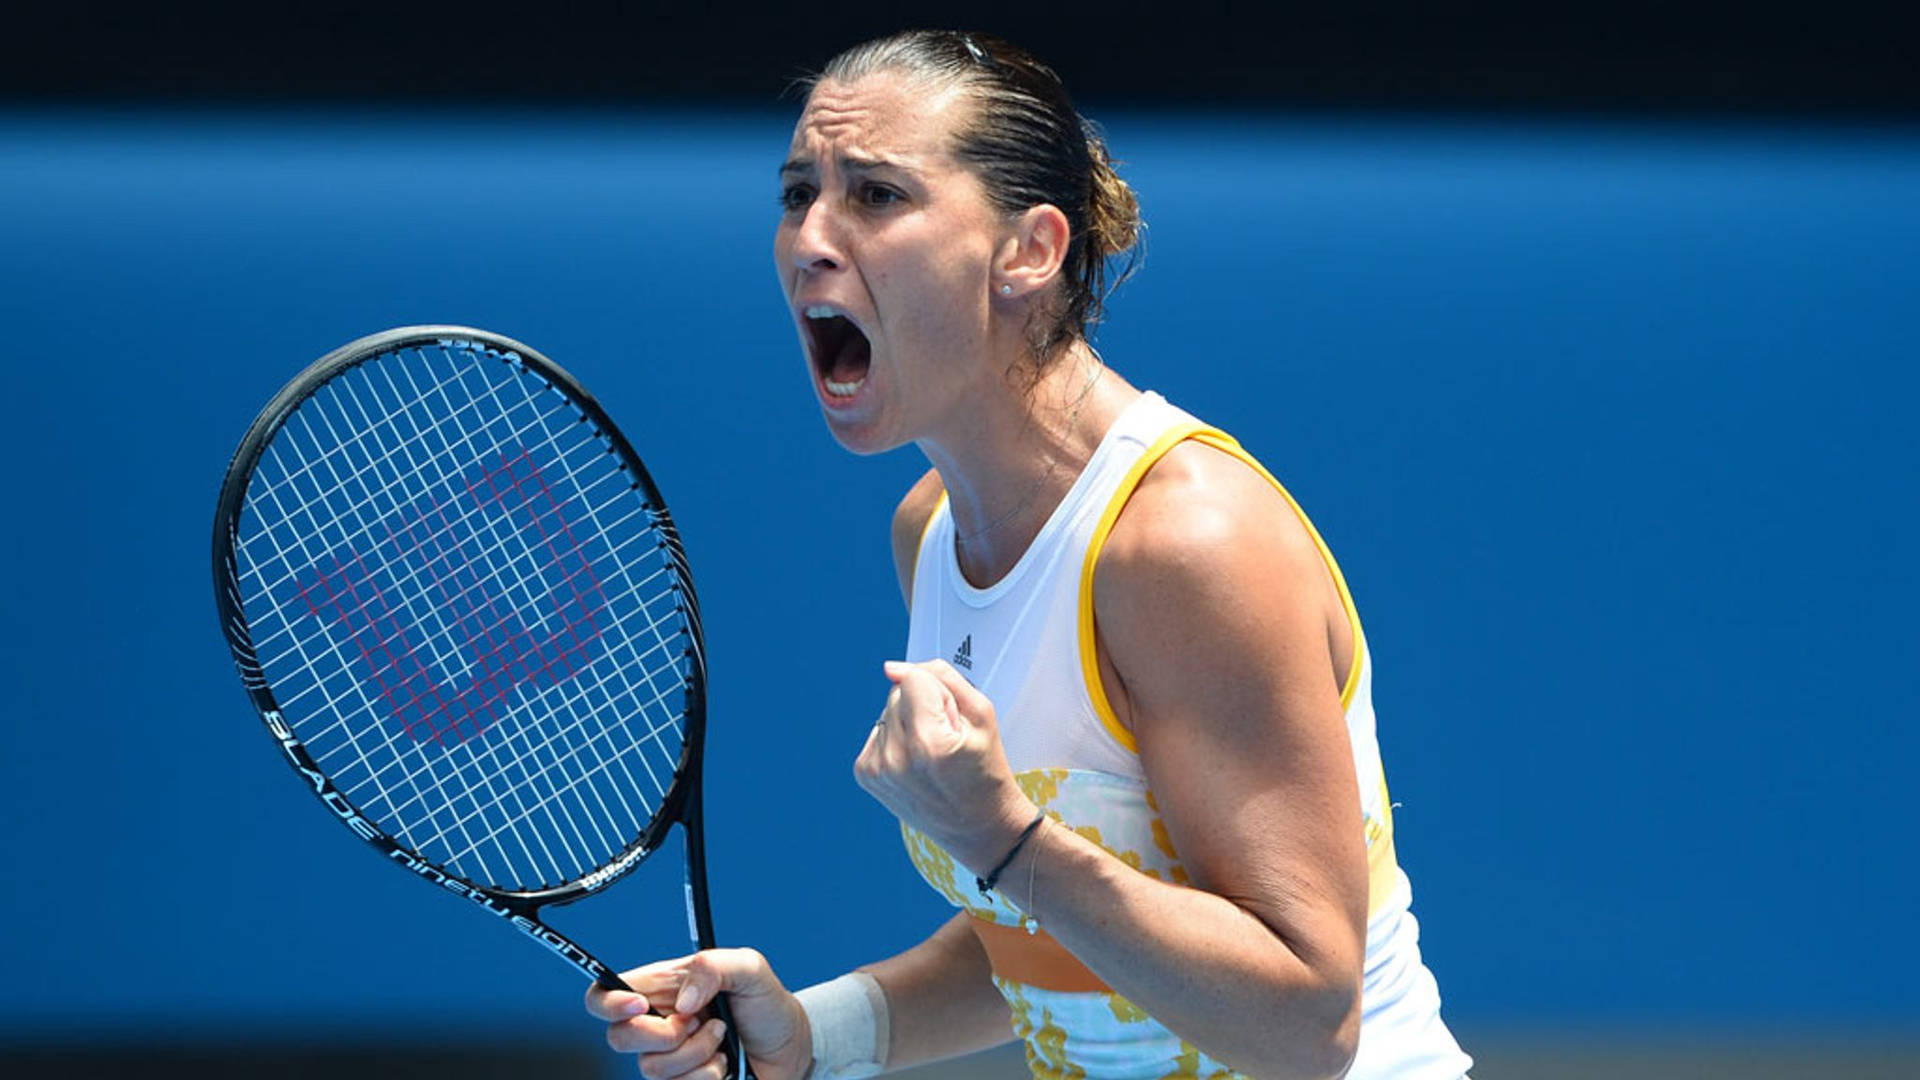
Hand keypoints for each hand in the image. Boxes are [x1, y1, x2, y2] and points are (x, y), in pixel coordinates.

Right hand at [586, 948, 811, 1079]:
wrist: (790, 1048)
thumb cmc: (766, 1004)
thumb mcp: (750, 968)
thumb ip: (713, 967)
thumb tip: (681, 1002)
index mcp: (661, 988)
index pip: (605, 994)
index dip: (608, 1002)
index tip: (639, 1005)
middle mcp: (657, 1023)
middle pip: (618, 1037)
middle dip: (663, 1033)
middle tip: (699, 1022)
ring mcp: (667, 1058)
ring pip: (651, 1068)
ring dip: (695, 1054)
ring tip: (722, 1038)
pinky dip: (707, 1075)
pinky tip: (723, 1062)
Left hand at [854, 659, 1036, 874]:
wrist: (977, 827)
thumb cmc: (985, 772)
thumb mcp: (982, 715)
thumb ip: (942, 678)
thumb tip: (893, 668)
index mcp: (929, 743)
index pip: (913, 678)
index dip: (938, 691)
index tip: (952, 718)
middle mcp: (897, 758)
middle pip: (896, 693)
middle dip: (921, 705)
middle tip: (946, 738)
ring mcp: (878, 769)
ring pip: (885, 712)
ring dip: (907, 723)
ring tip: (931, 753)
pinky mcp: (866, 775)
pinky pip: (876, 733)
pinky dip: (894, 739)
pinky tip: (915, 761)